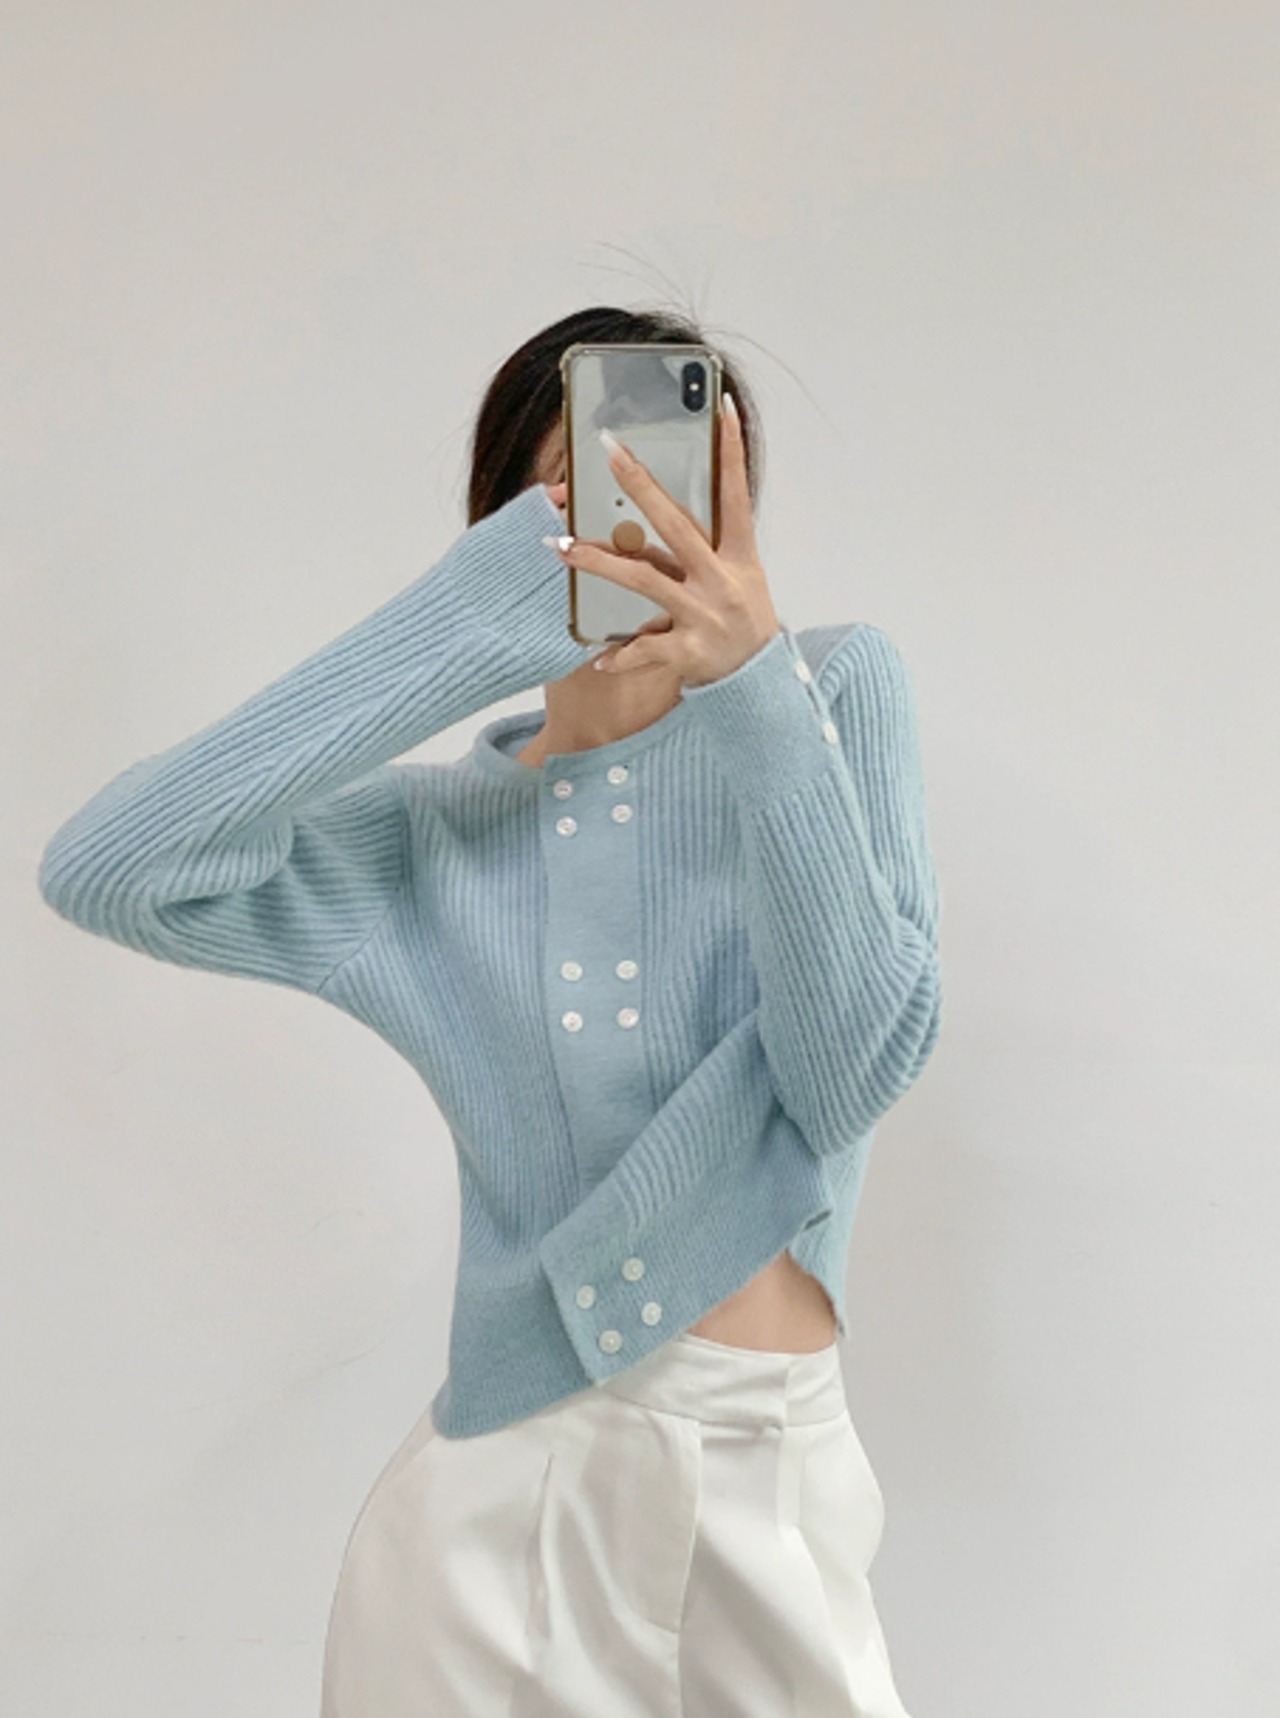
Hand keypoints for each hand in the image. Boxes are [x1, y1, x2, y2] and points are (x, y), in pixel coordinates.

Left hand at [543, 394, 781, 686]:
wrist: (762, 685)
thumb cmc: (744, 623)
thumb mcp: (739, 578)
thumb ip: (702, 548)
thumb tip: (654, 510)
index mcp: (740, 558)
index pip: (736, 496)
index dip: (732, 451)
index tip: (721, 407)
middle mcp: (722, 582)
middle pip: (676, 525)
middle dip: (641, 486)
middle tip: (609, 452)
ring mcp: (704, 616)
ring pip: (643, 581)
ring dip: (599, 562)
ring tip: (563, 548)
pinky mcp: (689, 653)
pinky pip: (644, 649)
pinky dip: (619, 654)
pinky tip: (598, 657)